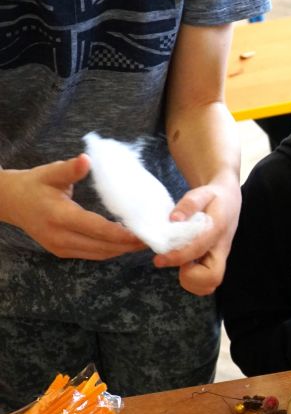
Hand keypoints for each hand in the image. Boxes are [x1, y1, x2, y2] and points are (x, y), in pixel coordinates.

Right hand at [0, 155, 142, 259]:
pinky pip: (93, 254)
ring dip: (123, 250)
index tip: (144, 232)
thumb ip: (70, 169)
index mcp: (59, 216)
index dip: (122, 234)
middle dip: (129, 245)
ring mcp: (61, 248)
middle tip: (152, 238)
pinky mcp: (62, 252)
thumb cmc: (34, 184)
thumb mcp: (50, 173)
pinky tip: (126, 243)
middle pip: (103, 247)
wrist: (11, 202)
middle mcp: (60, 237)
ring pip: (100, 254)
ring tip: (144, 241)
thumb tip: (87, 159)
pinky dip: (111, 250)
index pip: (97, 229)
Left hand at [152, 174, 240, 295]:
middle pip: (213, 277)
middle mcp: (222, 248)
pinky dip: (196, 282)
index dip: (177, 257)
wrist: (230, 199)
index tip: (158, 259)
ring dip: (193, 282)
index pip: (198, 249)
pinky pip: (209, 282)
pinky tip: (187, 266)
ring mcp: (220, 257)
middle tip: (178, 265)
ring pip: (211, 283)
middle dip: (191, 278)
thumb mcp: (202, 193)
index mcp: (217, 230)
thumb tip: (174, 219)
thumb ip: (189, 204)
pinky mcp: (217, 262)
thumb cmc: (214, 196)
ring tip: (182, 265)